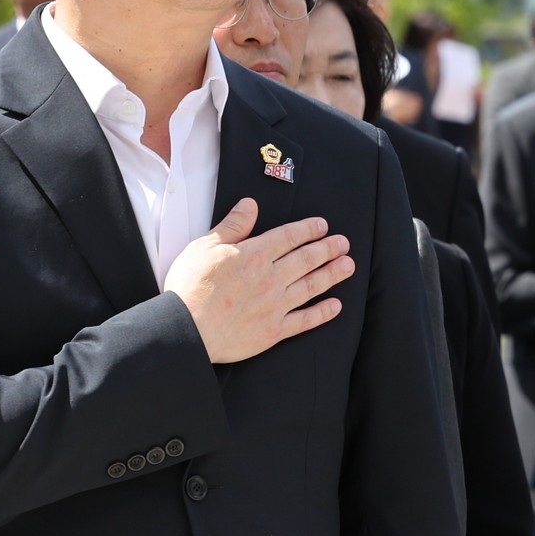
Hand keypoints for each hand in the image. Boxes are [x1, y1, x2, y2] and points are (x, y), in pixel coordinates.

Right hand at [163, 197, 350, 363]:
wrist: (186, 329)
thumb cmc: (190, 286)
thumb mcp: (205, 247)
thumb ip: (232, 226)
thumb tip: (250, 205)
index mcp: (254, 255)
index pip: (289, 237)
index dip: (309, 230)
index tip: (323, 226)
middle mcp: (271, 278)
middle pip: (307, 259)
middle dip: (328, 248)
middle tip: (344, 243)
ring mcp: (276, 305)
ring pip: (312, 285)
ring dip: (333, 274)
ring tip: (348, 265)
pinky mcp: (274, 330)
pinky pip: (305, 320)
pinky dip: (323, 312)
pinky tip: (336, 306)